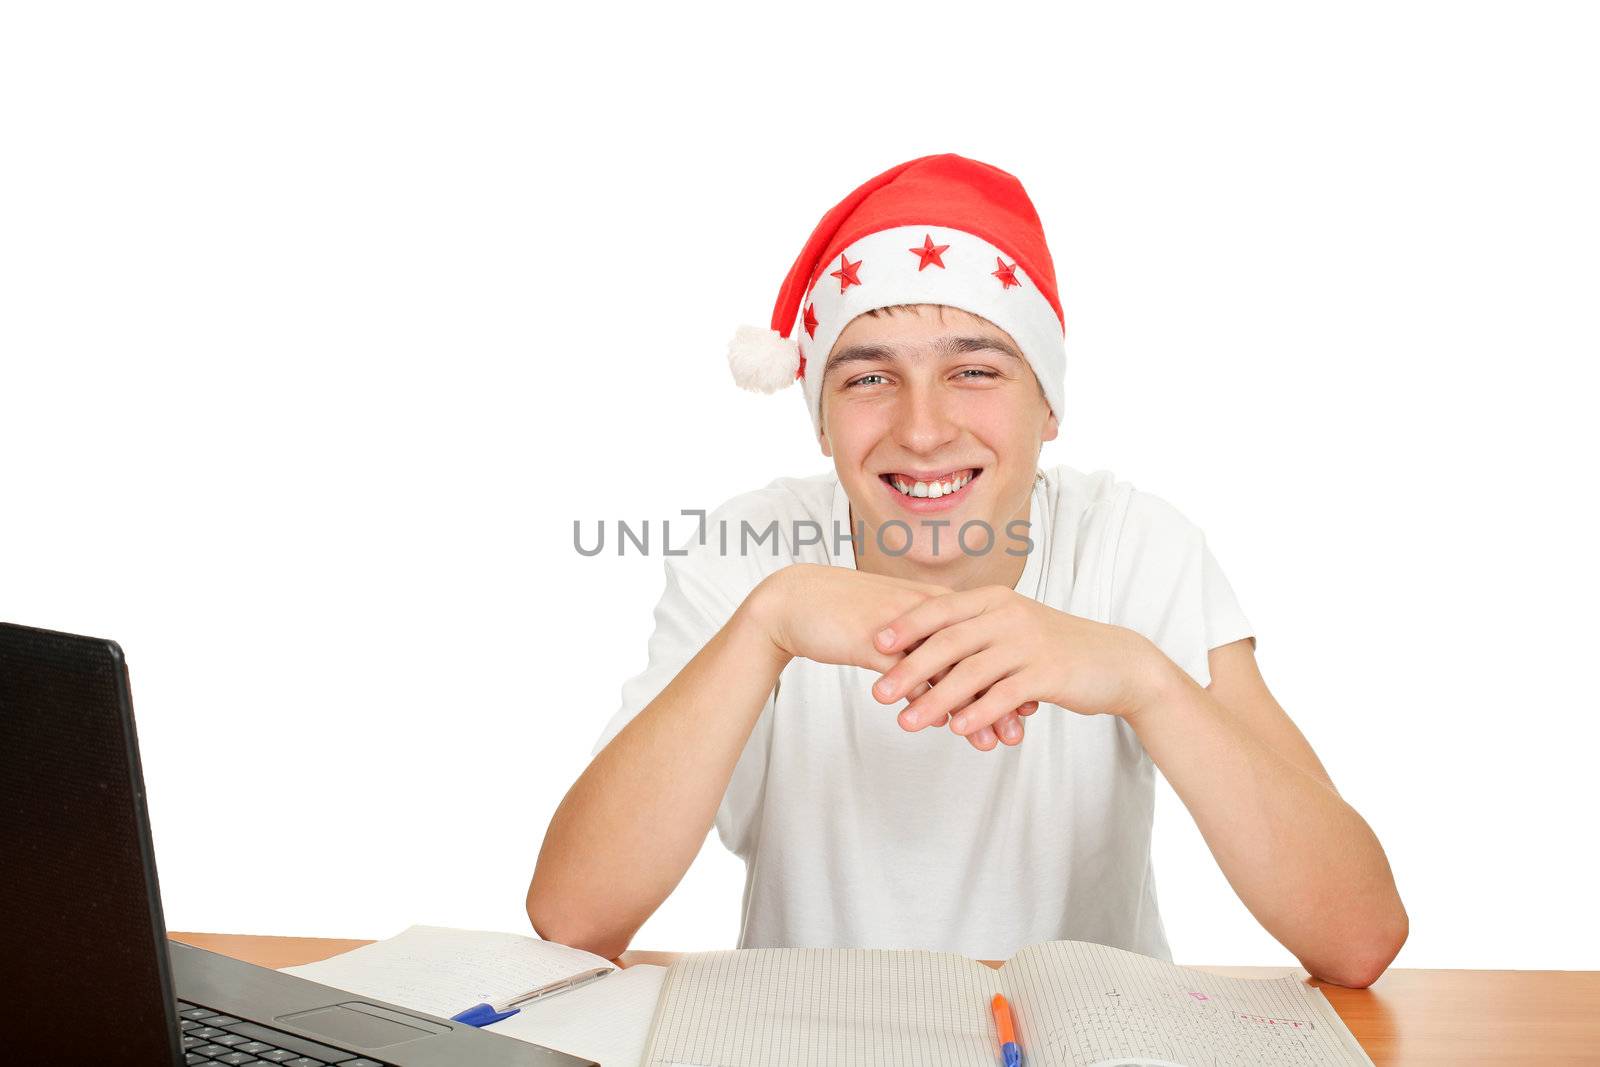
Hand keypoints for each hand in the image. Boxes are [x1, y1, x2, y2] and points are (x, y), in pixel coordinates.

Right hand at [746, 566, 1037, 749]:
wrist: (792, 602)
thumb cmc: (841, 613)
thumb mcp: (891, 625)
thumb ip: (920, 645)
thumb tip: (941, 677)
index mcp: (932, 602)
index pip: (980, 640)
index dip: (1006, 671)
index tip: (1029, 700)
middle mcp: (924, 611)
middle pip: (975, 657)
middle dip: (1001, 695)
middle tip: (1021, 728)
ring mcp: (902, 628)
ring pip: (949, 673)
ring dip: (973, 710)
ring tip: (992, 742)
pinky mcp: (875, 644)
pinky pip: (911, 680)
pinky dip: (930, 706)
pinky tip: (944, 730)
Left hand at [869, 585, 1169, 746]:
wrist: (1115, 662)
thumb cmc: (1055, 648)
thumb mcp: (1013, 628)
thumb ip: (975, 632)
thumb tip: (923, 648)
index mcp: (995, 600)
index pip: (941, 609)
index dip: (906, 625)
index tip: (874, 643)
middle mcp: (1009, 615)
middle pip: (948, 642)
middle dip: (909, 669)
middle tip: (878, 694)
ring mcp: (1029, 643)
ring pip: (971, 673)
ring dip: (935, 700)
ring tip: (907, 723)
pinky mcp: (1048, 673)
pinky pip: (1004, 695)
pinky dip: (978, 713)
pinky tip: (957, 729)